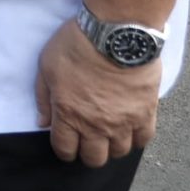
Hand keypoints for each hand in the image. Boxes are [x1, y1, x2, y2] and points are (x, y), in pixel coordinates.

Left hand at [35, 18, 159, 166]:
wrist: (116, 32)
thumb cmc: (77, 45)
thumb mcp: (46, 66)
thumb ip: (43, 98)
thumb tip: (43, 123)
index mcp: (69, 115)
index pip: (65, 150)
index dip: (65, 149)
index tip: (67, 141)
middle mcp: (96, 125)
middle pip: (94, 158)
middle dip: (88, 152)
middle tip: (89, 139)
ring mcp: (123, 121)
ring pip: (119, 152)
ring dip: (113, 145)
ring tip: (110, 133)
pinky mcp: (145, 112)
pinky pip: (144, 139)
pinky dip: (137, 137)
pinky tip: (131, 127)